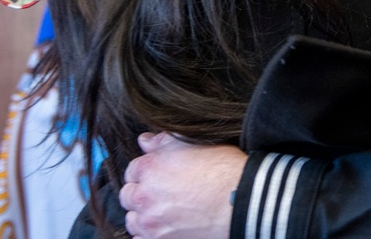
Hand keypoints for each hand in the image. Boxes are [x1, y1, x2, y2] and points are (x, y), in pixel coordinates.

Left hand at [119, 132, 246, 238]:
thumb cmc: (222, 170)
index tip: (160, 173)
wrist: (242, 200)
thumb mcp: (194, 143)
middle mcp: (144, 197)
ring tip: (162, 210)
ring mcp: (151, 223)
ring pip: (132, 220)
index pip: (133, 170)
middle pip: (128, 196)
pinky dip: (147, 235)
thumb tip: (145, 141)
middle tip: (161, 191)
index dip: (147, 170)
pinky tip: (164, 227)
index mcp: (149, 169)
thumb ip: (163, 141)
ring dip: (142, 214)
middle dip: (140, 192)